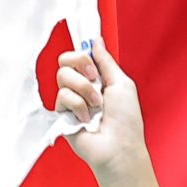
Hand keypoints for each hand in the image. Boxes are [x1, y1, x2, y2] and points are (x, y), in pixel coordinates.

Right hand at [55, 44, 145, 182]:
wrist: (117, 145)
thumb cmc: (126, 119)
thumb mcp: (121, 83)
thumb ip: (106, 61)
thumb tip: (96, 41)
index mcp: (97, 78)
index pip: (79, 55)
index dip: (82, 54)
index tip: (93, 62)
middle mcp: (81, 86)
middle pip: (65, 61)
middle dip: (81, 67)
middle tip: (94, 80)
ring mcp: (70, 100)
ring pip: (63, 77)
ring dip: (84, 90)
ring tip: (96, 106)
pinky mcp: (61, 113)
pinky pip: (62, 96)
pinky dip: (78, 106)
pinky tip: (86, 118)